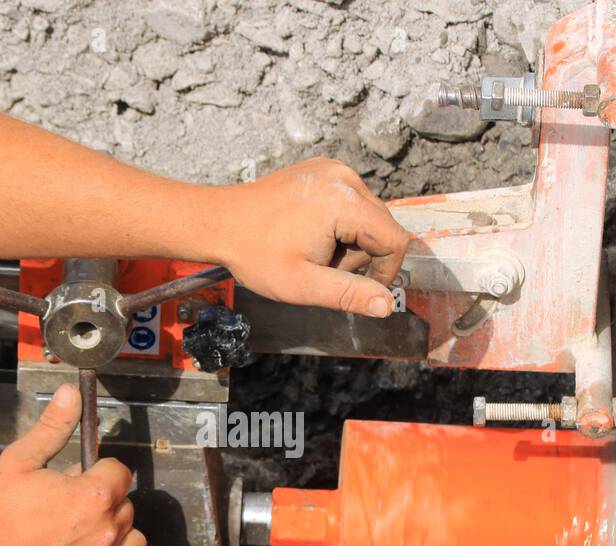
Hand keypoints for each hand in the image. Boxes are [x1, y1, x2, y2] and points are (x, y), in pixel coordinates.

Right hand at [0, 384, 145, 545]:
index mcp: (95, 496)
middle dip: (104, 502)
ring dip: (115, 535)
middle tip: (69, 507)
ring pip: (131, 542)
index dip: (99, 472)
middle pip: (125, 506)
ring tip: (83, 534)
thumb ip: (53, 428)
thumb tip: (71, 394)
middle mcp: (107, 530)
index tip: (78, 479)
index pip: (119, 473)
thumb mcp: (21, 460)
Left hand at [215, 158, 409, 317]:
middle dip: (360, 257)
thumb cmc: (255, 254)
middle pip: (381, 227)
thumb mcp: (302, 285)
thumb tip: (386, 306)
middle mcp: (344, 177)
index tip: (358, 288)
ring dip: (348, 242)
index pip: (395, 240)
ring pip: (366, 216)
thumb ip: (348, 295)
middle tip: (321, 267)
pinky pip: (350, 202)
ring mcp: (333, 169)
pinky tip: (309, 233)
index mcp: (344, 202)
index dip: (385, 271)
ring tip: (312, 250)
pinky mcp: (323, 170)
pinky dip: (338, 224)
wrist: (220, 222)